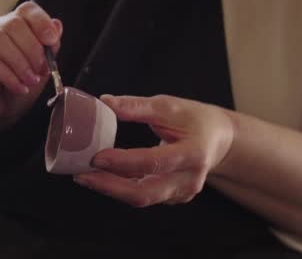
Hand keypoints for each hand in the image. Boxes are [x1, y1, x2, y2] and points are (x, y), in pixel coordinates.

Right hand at [0, 2, 62, 134]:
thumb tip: (57, 26)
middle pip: (14, 24)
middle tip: (40, 71)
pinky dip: (8, 76)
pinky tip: (18, 87)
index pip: (26, 10)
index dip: (41, 22)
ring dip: (20, 63)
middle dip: (32, 50)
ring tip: (29, 81)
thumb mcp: (40, 69)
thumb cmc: (16, 89)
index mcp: (11, 24)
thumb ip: (48, 48)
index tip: (52, 41)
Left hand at [74, 94, 234, 206]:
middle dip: (110, 186)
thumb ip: (137, 106)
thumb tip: (105, 103)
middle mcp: (189, 179)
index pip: (154, 162)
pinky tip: (103, 178)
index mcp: (193, 153)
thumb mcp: (169, 106)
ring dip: (111, 189)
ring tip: (85, 176)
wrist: (219, 139)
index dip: (123, 162)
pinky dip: (122, 188)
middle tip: (82, 175)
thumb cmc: (195, 119)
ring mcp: (182, 192)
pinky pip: (144, 196)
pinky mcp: (174, 197)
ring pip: (142, 198)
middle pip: (145, 192)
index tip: (97, 157)